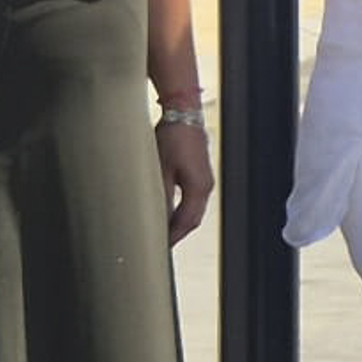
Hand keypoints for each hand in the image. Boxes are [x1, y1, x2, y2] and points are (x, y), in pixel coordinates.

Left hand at [157, 116, 215, 244]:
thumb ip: (160, 197)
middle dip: (177, 233)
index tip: (160, 247)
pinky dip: (181, 209)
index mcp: (198, 187)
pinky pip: (192, 198)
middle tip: (161, 243)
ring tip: (162, 230)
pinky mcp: (199, 171)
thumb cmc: (173, 137)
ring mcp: (204, 178)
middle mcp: (205, 185)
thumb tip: (156, 218)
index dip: (173, 237)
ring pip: (193, 209)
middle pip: (193, 218)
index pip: (187, 222)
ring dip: (179, 221)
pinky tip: (169, 210)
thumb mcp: (160, 170)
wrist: (183, 114)